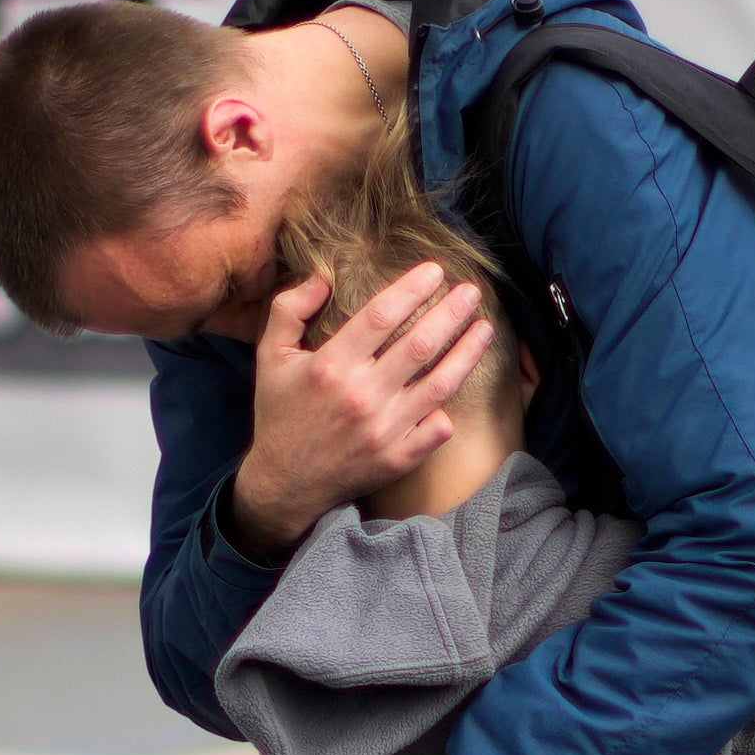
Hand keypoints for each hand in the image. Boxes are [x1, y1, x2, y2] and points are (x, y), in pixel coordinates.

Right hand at [230, 263, 490, 550]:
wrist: (284, 483)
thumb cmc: (280, 413)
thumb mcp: (270, 356)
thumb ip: (289, 309)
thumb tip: (321, 276)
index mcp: (330, 365)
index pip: (381, 316)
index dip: (412, 288)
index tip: (435, 270)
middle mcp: (360, 396)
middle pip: (419, 345)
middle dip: (451, 313)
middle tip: (471, 292)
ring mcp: (383, 430)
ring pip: (439, 384)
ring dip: (467, 352)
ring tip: (484, 328)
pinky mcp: (397, 458)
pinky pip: (438, 429)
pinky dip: (450, 408)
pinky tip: (460, 384)